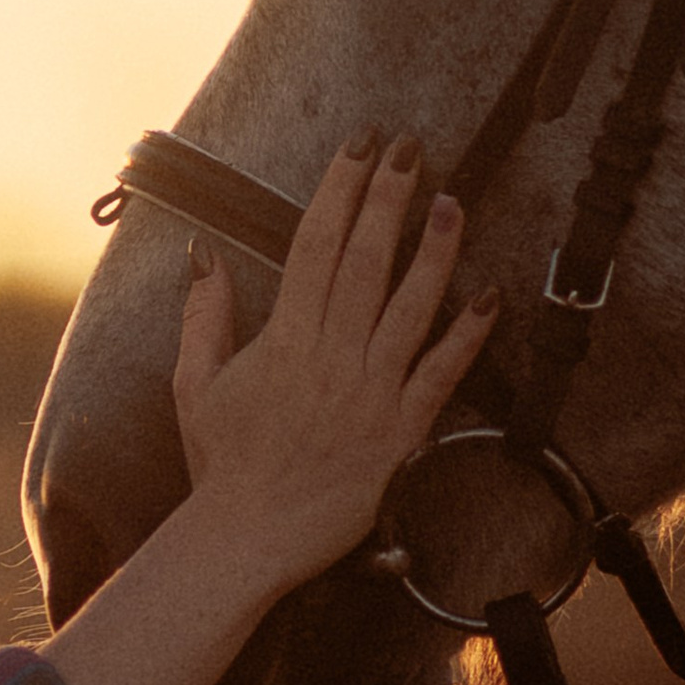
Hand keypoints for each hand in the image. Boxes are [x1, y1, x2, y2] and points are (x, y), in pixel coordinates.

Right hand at [170, 133, 496, 598]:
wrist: (248, 537)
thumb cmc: (221, 463)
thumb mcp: (194, 384)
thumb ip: (203, 315)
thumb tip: (205, 254)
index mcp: (283, 338)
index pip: (314, 244)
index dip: (339, 189)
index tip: (358, 147)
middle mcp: (330, 356)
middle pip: (365, 261)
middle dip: (388, 198)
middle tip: (410, 148)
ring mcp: (369, 393)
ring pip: (409, 308)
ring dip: (434, 251)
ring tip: (454, 201)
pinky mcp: (400, 432)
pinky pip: (440, 375)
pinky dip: (467, 336)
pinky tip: (489, 296)